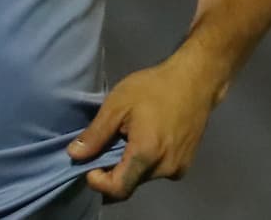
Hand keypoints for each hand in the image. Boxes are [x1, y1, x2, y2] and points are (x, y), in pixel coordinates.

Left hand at [66, 58, 220, 202]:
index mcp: (146, 154)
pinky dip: (145, 162)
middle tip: (105, 146)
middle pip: (130, 183)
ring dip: (129, 165)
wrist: (195, 80)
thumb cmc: (154, 88)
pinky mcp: (186, 164)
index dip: (98, 182)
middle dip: (112, 171)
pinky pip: (157, 171)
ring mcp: (178, 168)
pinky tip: (145, 138)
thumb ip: (95, 134)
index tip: (89, 165)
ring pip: (143, 177)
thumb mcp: (117, 105)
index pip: (117, 189)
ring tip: (127, 137)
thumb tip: (74, 155)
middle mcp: (165, 168)